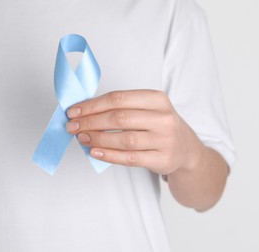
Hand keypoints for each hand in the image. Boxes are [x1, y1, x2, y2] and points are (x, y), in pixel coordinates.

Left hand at [66, 90, 204, 174]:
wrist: (186, 149)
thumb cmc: (160, 126)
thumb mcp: (150, 109)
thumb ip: (123, 108)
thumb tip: (85, 111)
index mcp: (158, 99)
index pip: (119, 98)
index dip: (93, 105)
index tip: (74, 111)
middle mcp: (164, 118)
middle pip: (120, 118)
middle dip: (91, 122)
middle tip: (73, 126)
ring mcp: (165, 140)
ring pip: (124, 139)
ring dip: (98, 139)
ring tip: (82, 138)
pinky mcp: (162, 159)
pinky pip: (130, 158)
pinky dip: (110, 155)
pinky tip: (95, 152)